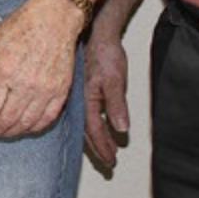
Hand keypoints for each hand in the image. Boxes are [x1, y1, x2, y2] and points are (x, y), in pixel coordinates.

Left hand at [0, 0, 81, 138]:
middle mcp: (24, 83)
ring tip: (2, 132)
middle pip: (6, 120)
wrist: (55, 17)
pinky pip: (47, 119)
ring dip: (11, 132)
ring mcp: (45, 89)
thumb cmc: (20, 26)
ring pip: (26, 124)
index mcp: (3, 70)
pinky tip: (24, 127)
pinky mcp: (61, 91)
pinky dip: (33, 128)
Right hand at [82, 30, 130, 169]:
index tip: (110, 160)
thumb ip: (116, 105)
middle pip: (87, 132)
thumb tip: (120, 128)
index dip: (103, 147)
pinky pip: (85, 114)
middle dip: (98, 148)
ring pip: (85, 124)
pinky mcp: (81, 90)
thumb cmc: (105, 54)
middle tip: (108, 163)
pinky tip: (96, 128)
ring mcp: (78, 96)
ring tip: (105, 150)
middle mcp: (78, 101)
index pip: (94, 131)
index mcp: (85, 100)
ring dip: (96, 139)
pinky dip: (92, 125)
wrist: (97, 33)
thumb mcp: (115, 80)